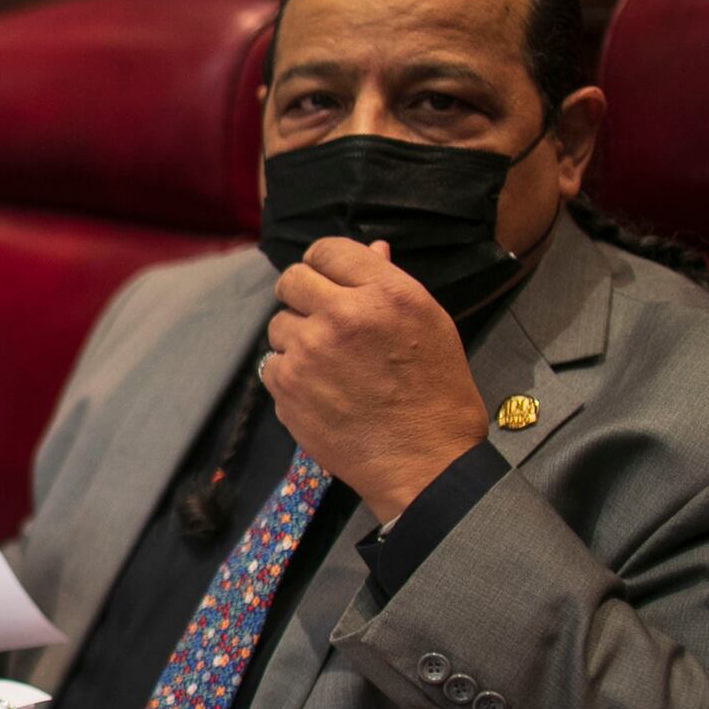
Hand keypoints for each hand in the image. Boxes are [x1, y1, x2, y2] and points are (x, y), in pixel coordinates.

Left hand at [264, 238, 489, 526]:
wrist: (425, 461)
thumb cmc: (436, 392)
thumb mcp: (428, 324)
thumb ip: (390, 283)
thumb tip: (372, 247)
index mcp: (384, 292)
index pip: (327, 249)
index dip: (325, 264)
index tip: (329, 282)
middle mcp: (342, 315)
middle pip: (291, 280)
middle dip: (303, 295)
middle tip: (322, 318)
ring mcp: (309, 352)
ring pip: (278, 325)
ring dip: (297, 338)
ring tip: (330, 364)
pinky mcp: (288, 388)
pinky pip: (272, 364)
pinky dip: (290, 374)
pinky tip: (320, 390)